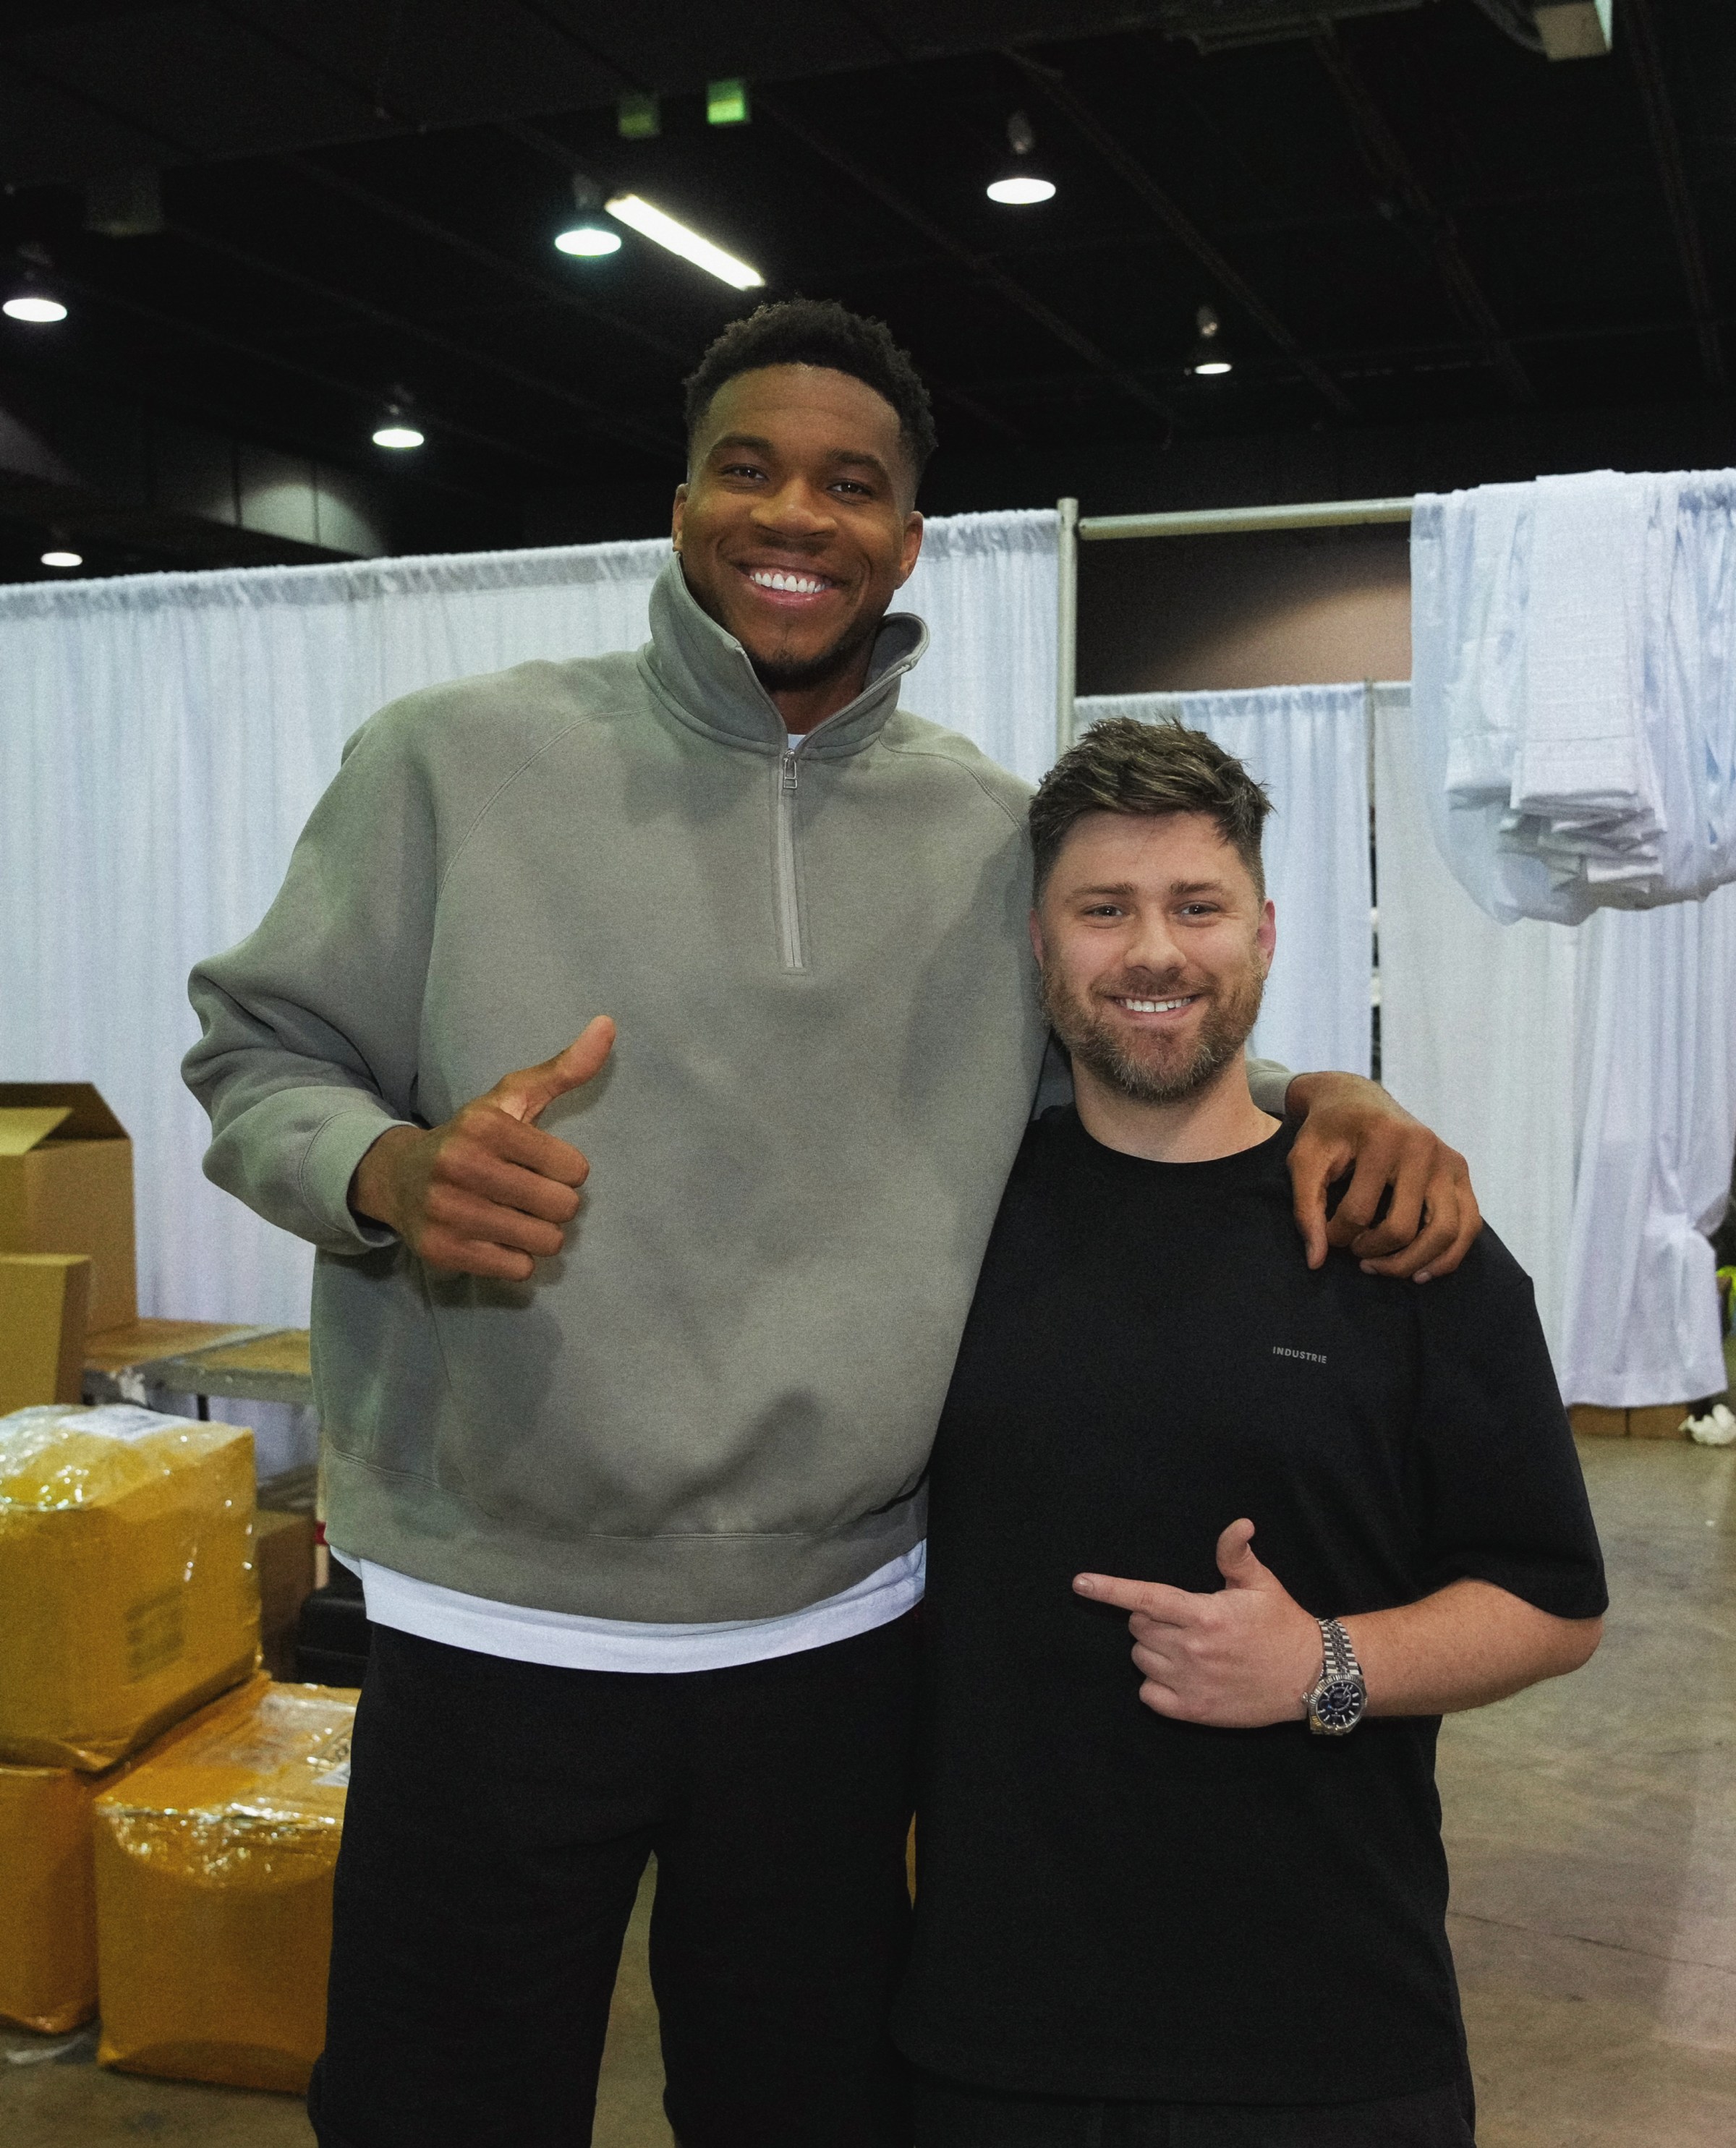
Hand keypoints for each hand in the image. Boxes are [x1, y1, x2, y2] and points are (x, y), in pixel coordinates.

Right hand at [349, 1017, 615, 1279]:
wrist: (397, 1178)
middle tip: (531, 1195)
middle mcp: (463, 1166)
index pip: (573, 1168)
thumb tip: (608, 1025)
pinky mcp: (443, 1250)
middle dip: (556, 1205)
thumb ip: (564, 1069)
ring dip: (539, 1233)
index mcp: (486, 1126)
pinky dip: (516, 1258)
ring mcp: (449, 1211)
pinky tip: (496, 1237)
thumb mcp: (513, 1098)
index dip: (568, 1171)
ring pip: (543, 1241)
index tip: (544, 1166)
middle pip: (561, 1208)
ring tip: (516, 1216)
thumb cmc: (472, 1137)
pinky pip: (517, 1269)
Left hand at [1074, 1520, 1319, 1727]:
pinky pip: (1148, 1695)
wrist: (1310, 1678)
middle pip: (1139, 1627)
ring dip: (1153, 1649)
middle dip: (1150, 1619)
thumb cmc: (1282, 1624)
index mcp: (1204, 1614)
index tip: (1080, 1583)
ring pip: (1141, 1658)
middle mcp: (1193, 1649)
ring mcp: (1191, 1683)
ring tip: (1187, 1646)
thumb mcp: (1261, 1584)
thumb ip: (1235, 1554)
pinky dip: (1155, 1685)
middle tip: (1184, 1619)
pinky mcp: (1194, 1711)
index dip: (1109, 1589)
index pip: (1146, 1598)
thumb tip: (1239, 1524)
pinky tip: (1181, 1674)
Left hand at [1284, 1071, 1480, 1280]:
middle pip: (1404, 1227)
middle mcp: (1424, 1148)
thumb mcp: (1304, 1161)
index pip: (1359, 1212)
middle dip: (1374, 1252)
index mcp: (1383, 1139)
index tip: (1327, 1234)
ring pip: (1445, 1232)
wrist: (1358, 1099)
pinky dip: (1448, 1256)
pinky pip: (1469, 1225)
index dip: (1337, 1235)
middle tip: (1356, 1254)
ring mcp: (1448, 1160)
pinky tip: (1421, 1271)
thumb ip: (1305, 1209)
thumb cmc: (1327, 1131)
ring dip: (1412, 1263)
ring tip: (1383, 1268)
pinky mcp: (1461, 1172)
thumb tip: (1316, 1261)